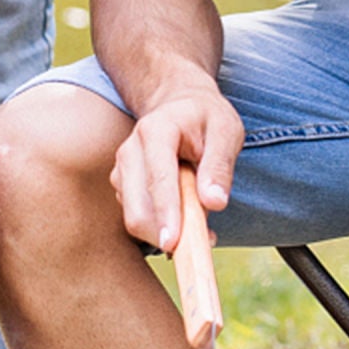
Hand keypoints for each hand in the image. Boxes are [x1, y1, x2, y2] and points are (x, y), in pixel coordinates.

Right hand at [111, 85, 242, 251]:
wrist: (180, 105)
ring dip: (166, 231)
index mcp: (155, 132)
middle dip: (166, 232)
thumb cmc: (206, 118)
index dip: (166, 213)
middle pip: (137, 207)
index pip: (158, 179)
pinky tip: (185, 218)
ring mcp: (122, 169)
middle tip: (206, 236)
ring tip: (201, 220)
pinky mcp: (122, 185)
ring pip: (135, 217)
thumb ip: (219, 166)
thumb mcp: (226, 131)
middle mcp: (130, 150)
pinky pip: (137, 217)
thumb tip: (214, 203)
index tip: (174, 243)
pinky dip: (160, 228)